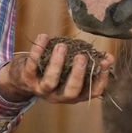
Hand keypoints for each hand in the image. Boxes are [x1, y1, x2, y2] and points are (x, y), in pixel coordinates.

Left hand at [0, 33, 114, 104]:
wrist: (23, 78)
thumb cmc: (55, 71)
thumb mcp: (72, 71)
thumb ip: (89, 65)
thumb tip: (109, 58)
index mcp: (74, 94)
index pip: (92, 92)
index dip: (101, 79)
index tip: (106, 62)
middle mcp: (59, 95)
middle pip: (71, 91)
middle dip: (78, 74)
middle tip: (82, 56)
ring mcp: (42, 89)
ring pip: (50, 81)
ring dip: (57, 63)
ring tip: (62, 47)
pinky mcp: (27, 78)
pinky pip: (32, 65)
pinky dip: (37, 51)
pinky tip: (44, 37)